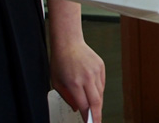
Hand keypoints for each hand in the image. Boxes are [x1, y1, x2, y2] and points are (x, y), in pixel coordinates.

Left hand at [48, 0, 104, 122]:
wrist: (68, 43)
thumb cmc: (60, 61)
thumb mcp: (57, 83)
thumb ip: (67, 98)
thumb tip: (77, 108)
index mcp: (74, 83)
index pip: (84, 105)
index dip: (87, 117)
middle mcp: (87, 77)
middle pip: (96, 102)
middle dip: (97, 115)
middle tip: (96, 122)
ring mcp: (96, 71)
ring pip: (100, 93)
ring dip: (98, 103)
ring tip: (94, 109)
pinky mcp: (101, 67)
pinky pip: (102, 84)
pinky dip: (99, 91)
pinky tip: (94, 94)